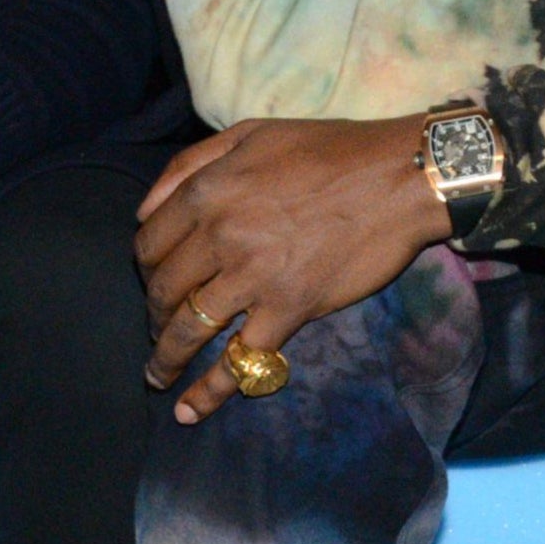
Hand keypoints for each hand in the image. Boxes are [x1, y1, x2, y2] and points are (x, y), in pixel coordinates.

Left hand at [135, 117, 444, 424]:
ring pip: (189, 328)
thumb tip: (144, 210)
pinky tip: (193, 409)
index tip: (153, 283)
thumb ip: (190, 164)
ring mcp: (253, 276)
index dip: (145, 268)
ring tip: (157, 378)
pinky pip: (240, 359)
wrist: (400, 177)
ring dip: (166, 359)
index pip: (149, 242)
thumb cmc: (330, 150)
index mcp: (207, 192)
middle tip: (155, 332)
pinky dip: (212, 389)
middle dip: (152, 317)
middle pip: (162, 289)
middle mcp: (220, 235)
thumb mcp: (251, 134)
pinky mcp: (289, 308)